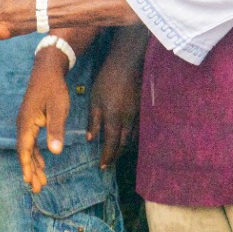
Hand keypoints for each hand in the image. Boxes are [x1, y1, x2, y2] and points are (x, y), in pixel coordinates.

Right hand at [16, 45, 72, 192]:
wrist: (47, 70)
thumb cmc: (54, 88)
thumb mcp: (58, 108)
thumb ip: (56, 130)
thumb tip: (54, 152)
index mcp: (27, 123)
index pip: (24, 150)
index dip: (27, 167)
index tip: (29, 182)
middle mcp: (23, 124)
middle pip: (25, 153)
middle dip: (31, 171)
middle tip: (37, 189)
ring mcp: (26, 123)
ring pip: (28, 149)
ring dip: (34, 165)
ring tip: (40, 181)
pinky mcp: (31, 121)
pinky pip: (31, 142)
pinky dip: (36, 154)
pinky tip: (42, 163)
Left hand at [88, 39, 142, 168]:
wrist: (127, 65)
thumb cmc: (107, 80)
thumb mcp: (95, 99)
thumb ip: (94, 120)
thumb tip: (91, 139)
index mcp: (114, 119)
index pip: (111, 145)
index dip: (107, 157)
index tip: (102, 166)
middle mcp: (127, 121)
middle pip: (123, 145)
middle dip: (116, 156)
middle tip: (109, 163)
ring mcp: (137, 116)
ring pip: (131, 139)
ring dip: (124, 149)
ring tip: (116, 154)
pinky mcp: (141, 110)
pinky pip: (137, 130)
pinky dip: (131, 139)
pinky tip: (126, 139)